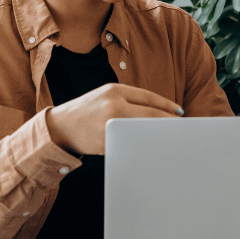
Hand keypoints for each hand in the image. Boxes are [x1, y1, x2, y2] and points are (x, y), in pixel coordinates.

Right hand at [46, 83, 181, 154]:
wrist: (58, 127)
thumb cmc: (85, 112)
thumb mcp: (104, 97)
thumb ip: (127, 101)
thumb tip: (156, 113)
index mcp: (114, 90)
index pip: (148, 96)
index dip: (167, 105)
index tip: (179, 112)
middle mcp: (113, 103)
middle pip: (150, 113)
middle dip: (167, 121)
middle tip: (180, 128)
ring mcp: (109, 123)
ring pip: (142, 129)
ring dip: (157, 135)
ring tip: (169, 139)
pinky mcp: (106, 141)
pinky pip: (130, 143)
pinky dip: (141, 146)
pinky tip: (150, 148)